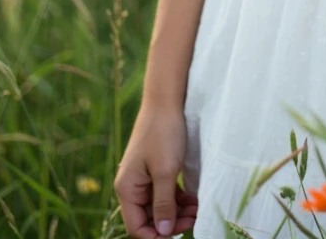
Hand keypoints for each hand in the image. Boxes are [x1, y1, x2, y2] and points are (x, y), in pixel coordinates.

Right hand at [114, 105, 197, 236]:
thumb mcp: (165, 171)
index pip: (137, 226)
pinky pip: (165, 193)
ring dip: (177, 211)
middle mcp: (132, 187)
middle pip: (149, 218)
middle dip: (171, 223)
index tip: (179, 232)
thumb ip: (164, 204)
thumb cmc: (163, 133)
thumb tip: (163, 233)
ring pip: (159, 206)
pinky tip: (194, 199)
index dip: (156, 235)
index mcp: (127, 189)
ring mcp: (144, 178)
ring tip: (198, 208)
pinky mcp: (156, 170)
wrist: (166, 100)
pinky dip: (178, 199)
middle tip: (195, 218)